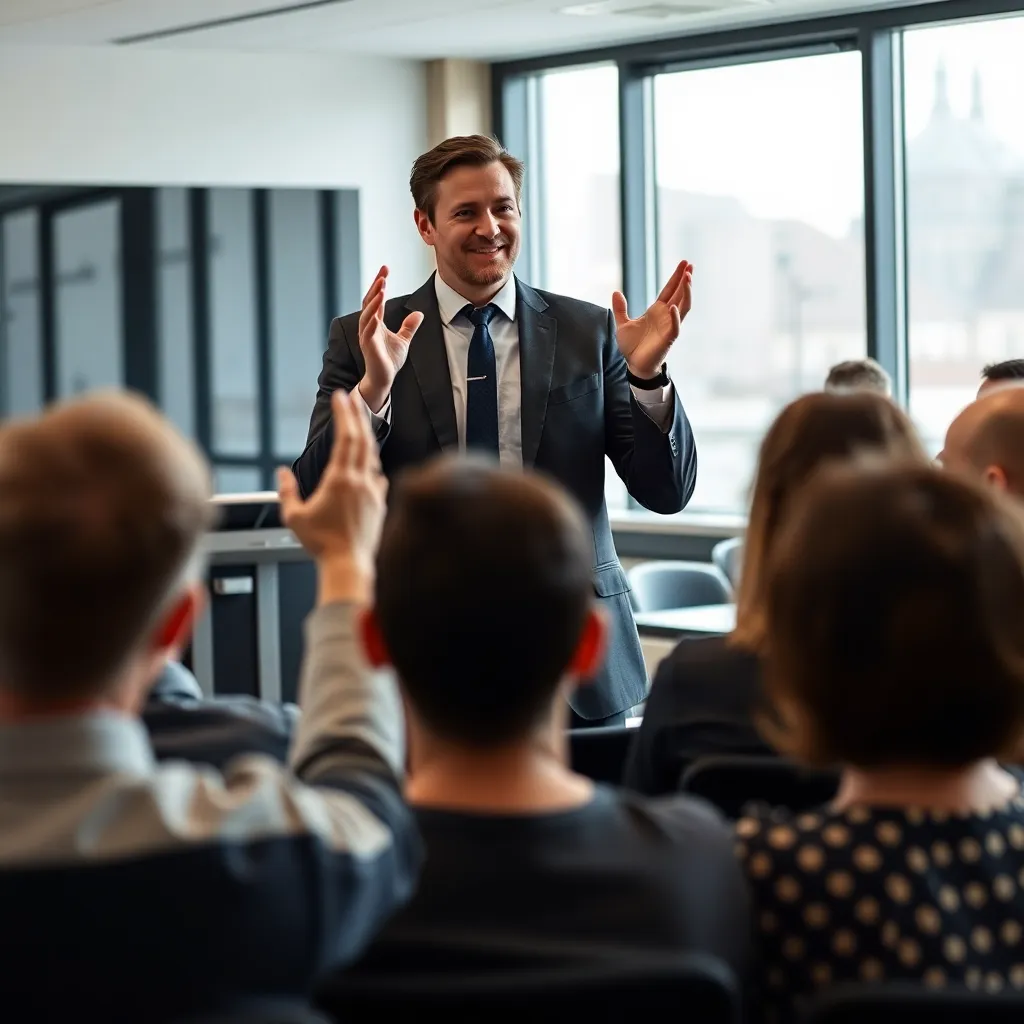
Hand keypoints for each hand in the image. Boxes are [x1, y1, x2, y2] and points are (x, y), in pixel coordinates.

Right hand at [277, 390, 387, 576]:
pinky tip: (368, 465)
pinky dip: (372, 465)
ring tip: (359, 426)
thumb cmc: (321, 544)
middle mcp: (361, 482)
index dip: (344, 415)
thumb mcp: (294, 517)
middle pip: (362, 440)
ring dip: (366, 438)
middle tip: (353, 398)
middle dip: (357, 416)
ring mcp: (373, 493)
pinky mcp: (380, 505)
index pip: (345, 438)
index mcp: (340, 480)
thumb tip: (283, 472)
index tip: (341, 397)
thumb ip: (287, 491)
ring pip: (372, 457)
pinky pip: (378, 477)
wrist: (349, 564)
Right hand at [357, 266, 423, 412]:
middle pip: (370, 302)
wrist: (383, 378)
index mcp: (375, 322)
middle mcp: (368, 326)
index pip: (376, 299)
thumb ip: (409, 327)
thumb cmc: (389, 360)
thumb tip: (418, 314)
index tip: (385, 269)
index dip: (380, 284)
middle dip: (376, 287)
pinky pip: (368, 331)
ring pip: (367, 313)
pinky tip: (376, 311)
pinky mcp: (368, 346)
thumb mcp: (403, 340)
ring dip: (374, 300)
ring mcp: (366, 335)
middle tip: (383, 273)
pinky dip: (371, 320)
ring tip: (381, 287)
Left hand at [611, 260, 692, 378]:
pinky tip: (674, 308)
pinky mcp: (668, 339)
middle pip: (679, 294)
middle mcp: (666, 316)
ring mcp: (669, 327)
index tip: (684, 263)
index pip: (670, 290)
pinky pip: (675, 327)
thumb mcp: (622, 324)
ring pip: (683, 307)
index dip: (676, 277)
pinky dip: (675, 318)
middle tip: (690, 264)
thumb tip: (615, 292)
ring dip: (686, 293)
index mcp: (657, 310)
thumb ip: (620, 309)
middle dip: (685, 280)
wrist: (634, 365)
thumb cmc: (632, 346)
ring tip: (688, 278)